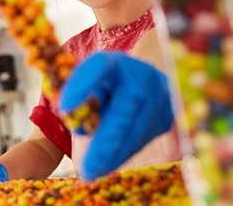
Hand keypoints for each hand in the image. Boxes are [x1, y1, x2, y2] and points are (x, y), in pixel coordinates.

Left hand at [59, 51, 173, 180]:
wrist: (139, 83)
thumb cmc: (105, 86)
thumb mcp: (89, 85)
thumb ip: (79, 97)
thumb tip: (77, 121)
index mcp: (116, 62)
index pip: (100, 66)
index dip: (82, 84)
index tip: (64, 107)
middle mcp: (142, 74)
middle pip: (124, 108)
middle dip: (105, 142)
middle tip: (87, 168)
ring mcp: (160, 94)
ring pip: (137, 131)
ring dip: (113, 155)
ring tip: (92, 171)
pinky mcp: (168, 115)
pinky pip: (144, 139)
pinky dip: (123, 154)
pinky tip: (107, 164)